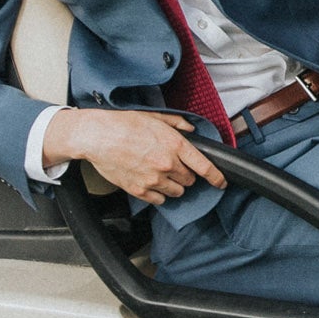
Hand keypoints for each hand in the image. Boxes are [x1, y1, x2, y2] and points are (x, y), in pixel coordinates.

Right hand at [47, 107, 224, 204]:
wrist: (97, 136)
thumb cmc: (123, 124)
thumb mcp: (155, 117)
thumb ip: (177, 123)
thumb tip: (191, 129)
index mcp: (175, 145)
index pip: (205, 167)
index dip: (217, 177)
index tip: (221, 182)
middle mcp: (167, 164)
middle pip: (190, 180)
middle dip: (186, 175)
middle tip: (174, 166)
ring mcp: (153, 179)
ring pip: (176, 192)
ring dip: (174, 185)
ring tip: (161, 174)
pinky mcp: (139, 190)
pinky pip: (159, 200)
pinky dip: (159, 195)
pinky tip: (151, 183)